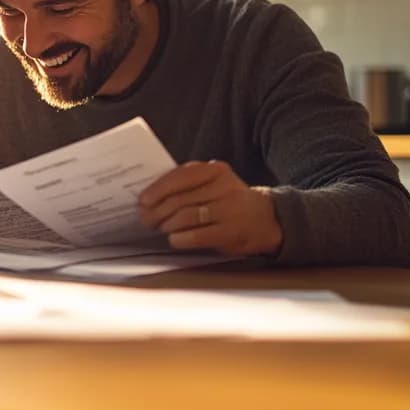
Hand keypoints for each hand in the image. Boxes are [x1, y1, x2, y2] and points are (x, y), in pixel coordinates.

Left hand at [138, 160, 282, 255]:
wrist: (266, 220)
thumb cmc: (228, 201)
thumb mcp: (213, 183)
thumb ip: (187, 184)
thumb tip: (148, 198)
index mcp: (215, 170)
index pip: (180, 176)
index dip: (157, 189)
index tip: (142, 200)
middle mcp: (224, 187)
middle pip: (180, 199)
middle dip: (157, 211)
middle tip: (146, 219)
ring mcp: (229, 210)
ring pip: (186, 217)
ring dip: (167, 224)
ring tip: (160, 228)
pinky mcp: (231, 232)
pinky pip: (197, 235)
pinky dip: (180, 238)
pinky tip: (174, 239)